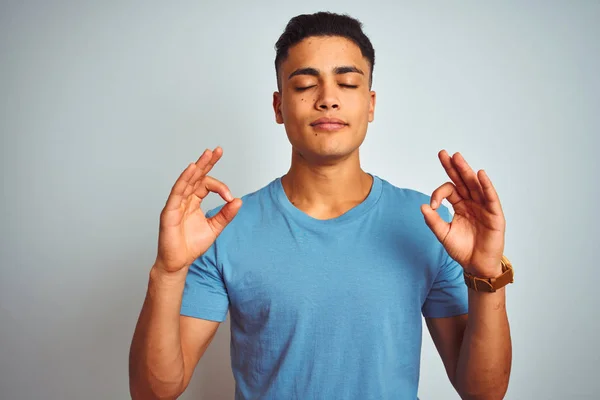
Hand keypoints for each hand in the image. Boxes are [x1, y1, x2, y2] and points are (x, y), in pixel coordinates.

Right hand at [155, 147, 241, 273]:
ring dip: (197, 166)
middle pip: (196, 176)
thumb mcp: (215, 228)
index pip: (206, 184)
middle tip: (217, 150)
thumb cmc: (191, 245)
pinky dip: (184, 180)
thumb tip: (238, 201)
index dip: (220, 187)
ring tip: (208, 154)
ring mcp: (176, 204)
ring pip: (186, 180)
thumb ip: (226, 215)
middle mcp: (184, 199)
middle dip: (207, 162)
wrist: (178, 262)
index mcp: (194, 201)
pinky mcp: (169, 211)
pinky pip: (177, 192)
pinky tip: (192, 169)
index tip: (230, 197)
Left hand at [420, 150, 505, 277]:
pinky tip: (480, 174)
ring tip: (458, 158)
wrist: (476, 265)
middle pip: (462, 181)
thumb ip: (433, 221)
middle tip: (444, 153)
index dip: (439, 193)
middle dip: (453, 167)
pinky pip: (491, 198)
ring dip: (467, 171)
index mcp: (460, 205)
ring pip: (475, 185)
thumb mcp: (443, 234)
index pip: (449, 190)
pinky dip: (486, 186)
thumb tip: (422, 206)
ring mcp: (484, 207)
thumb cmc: (462, 250)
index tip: (433, 205)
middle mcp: (472, 203)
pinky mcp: (495, 215)